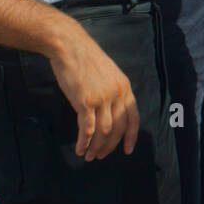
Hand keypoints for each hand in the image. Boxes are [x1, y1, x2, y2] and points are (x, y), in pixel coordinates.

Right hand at [47, 21, 139, 160]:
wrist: (70, 47)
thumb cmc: (86, 59)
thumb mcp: (108, 73)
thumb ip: (112, 90)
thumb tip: (111, 110)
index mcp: (125, 87)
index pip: (133, 117)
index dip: (131, 136)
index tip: (127, 150)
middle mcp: (117, 94)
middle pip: (118, 128)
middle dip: (110, 145)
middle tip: (101, 156)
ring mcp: (102, 98)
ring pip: (103, 131)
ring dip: (96, 147)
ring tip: (89, 156)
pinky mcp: (85, 102)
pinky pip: (87, 128)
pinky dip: (84, 142)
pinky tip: (80, 149)